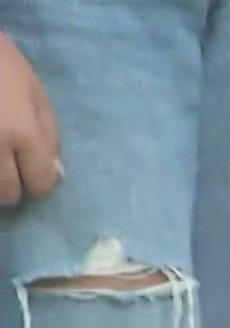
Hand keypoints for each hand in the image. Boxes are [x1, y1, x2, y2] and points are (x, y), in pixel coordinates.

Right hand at [0, 32, 60, 206]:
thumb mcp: (35, 93)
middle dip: (11, 185)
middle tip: (8, 164)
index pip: (39, 184)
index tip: (32, 171)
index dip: (39, 181)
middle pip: (7, 194)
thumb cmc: (0, 62)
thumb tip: (56, 174)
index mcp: (23, 133)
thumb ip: (49, 135)